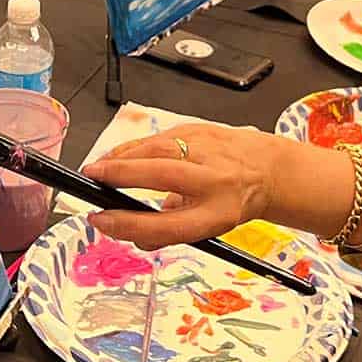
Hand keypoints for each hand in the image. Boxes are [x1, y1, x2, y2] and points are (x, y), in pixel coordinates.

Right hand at [83, 124, 285, 249]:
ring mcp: (211, 150)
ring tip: (100, 167)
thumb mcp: (206, 228)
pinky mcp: (203, 129)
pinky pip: (162, 135)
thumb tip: (128, 233)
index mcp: (218, 214)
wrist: (269, 170)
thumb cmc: (233, 201)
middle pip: (162, 176)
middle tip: (91, 178)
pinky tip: (121, 154)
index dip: (128, 223)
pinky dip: (137, 145)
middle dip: (121, 175)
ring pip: (160, 148)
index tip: (101, 220)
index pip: (167, 224)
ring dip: (123, 156)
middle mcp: (216, 181)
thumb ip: (167, 232)